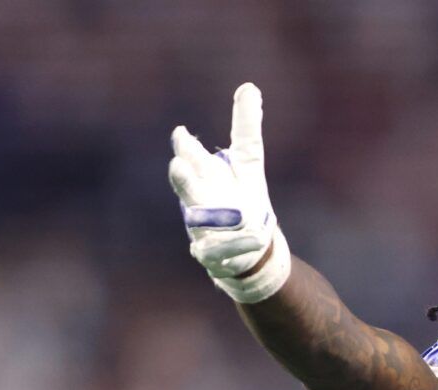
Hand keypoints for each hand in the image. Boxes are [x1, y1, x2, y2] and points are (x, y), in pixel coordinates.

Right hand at [169, 83, 290, 303]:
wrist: (246, 248)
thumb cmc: (241, 199)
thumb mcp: (247, 163)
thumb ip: (246, 129)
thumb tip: (250, 86)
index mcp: (204, 175)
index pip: (192, 157)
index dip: (186, 148)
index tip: (180, 134)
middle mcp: (197, 200)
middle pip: (187, 187)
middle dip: (182, 178)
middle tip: (178, 165)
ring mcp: (200, 228)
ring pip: (198, 222)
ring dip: (211, 218)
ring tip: (232, 214)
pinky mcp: (209, 255)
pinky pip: (220, 251)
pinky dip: (238, 244)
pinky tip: (258, 238)